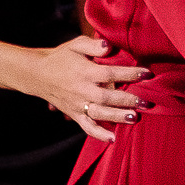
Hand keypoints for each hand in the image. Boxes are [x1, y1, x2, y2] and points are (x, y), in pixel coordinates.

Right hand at [21, 35, 149, 142]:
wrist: (37, 74)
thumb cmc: (61, 57)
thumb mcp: (75, 45)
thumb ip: (93, 45)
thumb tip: (109, 46)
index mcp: (85, 72)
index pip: (110, 73)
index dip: (129, 74)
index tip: (147, 74)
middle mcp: (82, 90)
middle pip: (107, 97)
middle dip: (128, 100)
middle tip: (146, 103)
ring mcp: (78, 104)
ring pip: (100, 113)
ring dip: (117, 117)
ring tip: (134, 118)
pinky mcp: (74, 114)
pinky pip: (87, 127)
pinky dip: (99, 134)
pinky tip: (113, 139)